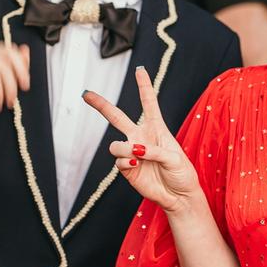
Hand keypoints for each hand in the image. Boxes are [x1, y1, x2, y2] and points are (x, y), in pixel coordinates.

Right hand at [83, 67, 200, 214]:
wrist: (178, 196)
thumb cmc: (181, 173)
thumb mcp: (174, 158)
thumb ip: (155, 150)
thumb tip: (134, 149)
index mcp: (156, 128)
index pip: (148, 103)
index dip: (144, 86)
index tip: (139, 70)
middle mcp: (140, 137)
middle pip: (117, 117)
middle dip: (100, 105)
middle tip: (85, 94)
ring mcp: (132, 152)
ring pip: (115, 144)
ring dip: (124, 149)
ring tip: (137, 156)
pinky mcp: (127, 168)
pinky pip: (118, 161)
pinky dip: (125, 162)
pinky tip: (134, 164)